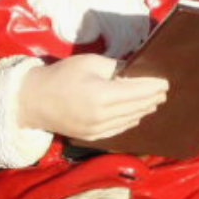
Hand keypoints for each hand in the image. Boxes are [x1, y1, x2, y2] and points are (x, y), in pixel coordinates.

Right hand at [17, 54, 168, 139]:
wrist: (33, 101)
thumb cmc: (60, 76)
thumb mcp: (89, 62)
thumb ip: (116, 67)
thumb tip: (135, 71)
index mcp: (102, 96)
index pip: (138, 92)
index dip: (154, 87)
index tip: (165, 82)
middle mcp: (103, 117)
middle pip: (138, 108)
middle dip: (152, 99)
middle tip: (163, 91)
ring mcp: (98, 130)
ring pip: (131, 120)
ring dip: (144, 110)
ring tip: (153, 101)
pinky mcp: (93, 136)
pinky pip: (119, 129)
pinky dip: (131, 120)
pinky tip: (136, 114)